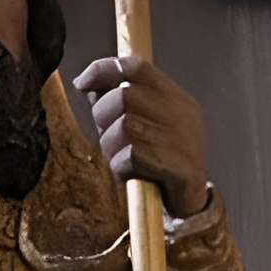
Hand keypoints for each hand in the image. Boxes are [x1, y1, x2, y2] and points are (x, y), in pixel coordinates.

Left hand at [73, 54, 207, 218]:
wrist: (189, 202)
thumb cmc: (158, 161)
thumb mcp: (143, 126)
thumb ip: (120, 103)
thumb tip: (87, 82)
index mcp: (176, 98)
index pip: (136, 67)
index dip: (103, 70)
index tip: (82, 84)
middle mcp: (183, 114)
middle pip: (124, 96)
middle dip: (102, 117)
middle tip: (108, 137)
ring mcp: (183, 140)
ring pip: (124, 126)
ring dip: (110, 146)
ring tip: (119, 158)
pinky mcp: (179, 167)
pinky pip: (132, 156)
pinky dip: (121, 167)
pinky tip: (130, 173)